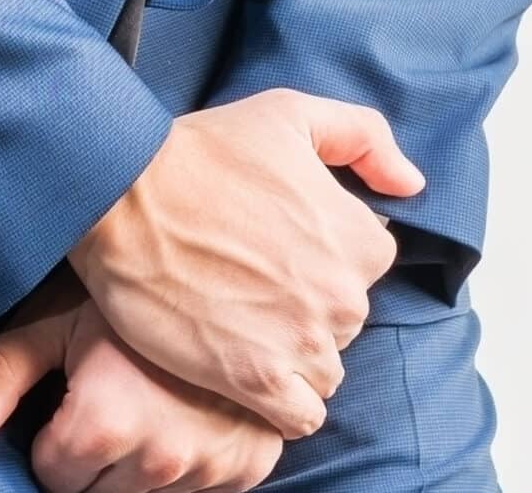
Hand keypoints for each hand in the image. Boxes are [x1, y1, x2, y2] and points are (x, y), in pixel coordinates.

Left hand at [0, 278, 282, 492]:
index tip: (76, 399)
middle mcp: (163, 458)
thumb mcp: (56, 323)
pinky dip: (191, 464)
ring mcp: (212, 467)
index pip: (55, 477)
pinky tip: (190, 416)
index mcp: (106, 425)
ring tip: (152, 402)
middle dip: (98, 457)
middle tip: (114, 396)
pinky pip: (200, 490)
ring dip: (143, 465)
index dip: (57, 439)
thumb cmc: (131, 293)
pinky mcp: (249, 467)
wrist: (233, 270)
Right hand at [68, 88, 422, 437]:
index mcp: (361, 239)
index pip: (363, 270)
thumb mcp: (291, 113)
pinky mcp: (256, 380)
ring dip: (291, 361)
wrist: (121, 194)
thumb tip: (410, 184)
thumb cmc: (200, 152)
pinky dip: (280, 406)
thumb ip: (364, 138)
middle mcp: (344, 296)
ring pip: (323, 373)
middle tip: (248, 288)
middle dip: (305, 313)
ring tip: (238, 330)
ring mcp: (302, 342)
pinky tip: (245, 377)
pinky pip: (300, 418)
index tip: (276, 253)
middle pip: (343, 325)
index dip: (320, 262)